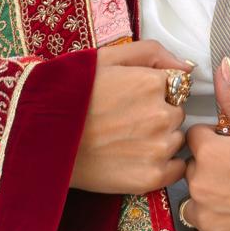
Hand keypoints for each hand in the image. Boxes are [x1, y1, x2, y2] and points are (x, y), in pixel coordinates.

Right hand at [70, 41, 191, 193]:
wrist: (42, 141)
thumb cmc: (70, 97)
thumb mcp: (105, 59)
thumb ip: (152, 53)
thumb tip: (187, 67)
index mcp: (152, 83)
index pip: (175, 87)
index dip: (155, 94)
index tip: (132, 102)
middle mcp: (162, 115)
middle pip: (177, 115)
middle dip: (159, 117)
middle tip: (125, 123)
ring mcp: (159, 148)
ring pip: (176, 141)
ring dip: (160, 141)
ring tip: (126, 142)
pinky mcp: (152, 177)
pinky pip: (177, 169)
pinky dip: (163, 166)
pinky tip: (137, 160)